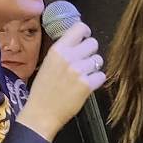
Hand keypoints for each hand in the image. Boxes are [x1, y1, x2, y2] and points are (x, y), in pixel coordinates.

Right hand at [15, 21, 104, 141]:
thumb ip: (62, 51)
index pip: (79, 28)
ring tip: (83, 75)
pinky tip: (87, 85)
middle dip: (91, 52)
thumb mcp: (47, 63)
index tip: (85, 38)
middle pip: (93, 43)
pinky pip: (101, 76)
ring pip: (99, 60)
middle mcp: (68, 57)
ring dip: (94, 67)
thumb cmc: (42, 90)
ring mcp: (78, 71)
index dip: (85, 32)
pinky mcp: (87, 85)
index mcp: (57, 50)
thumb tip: (78, 40)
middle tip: (84, 60)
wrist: (41, 114)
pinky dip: (96, 81)